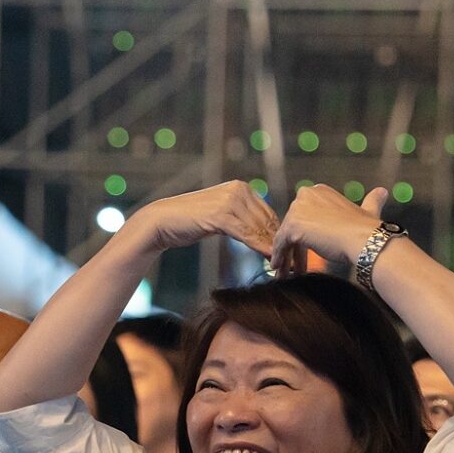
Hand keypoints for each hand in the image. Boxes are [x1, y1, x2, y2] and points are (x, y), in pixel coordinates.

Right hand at [129, 181, 278, 256]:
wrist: (163, 221)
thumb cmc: (191, 221)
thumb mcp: (221, 216)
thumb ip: (242, 219)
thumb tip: (264, 234)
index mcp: (241, 187)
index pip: (268, 213)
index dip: (279, 234)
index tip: (288, 252)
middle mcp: (239, 189)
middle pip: (267, 220)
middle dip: (279, 242)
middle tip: (290, 261)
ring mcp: (230, 200)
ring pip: (259, 228)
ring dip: (272, 248)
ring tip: (281, 264)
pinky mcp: (221, 215)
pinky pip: (247, 234)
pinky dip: (259, 247)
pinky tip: (268, 259)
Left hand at [270, 183, 389, 276]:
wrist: (365, 240)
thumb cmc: (366, 229)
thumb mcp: (368, 210)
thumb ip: (371, 201)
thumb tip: (382, 192)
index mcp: (321, 191)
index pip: (306, 215)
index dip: (307, 234)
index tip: (308, 250)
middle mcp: (306, 195)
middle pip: (295, 225)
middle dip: (295, 247)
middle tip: (296, 266)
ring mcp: (298, 209)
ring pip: (286, 236)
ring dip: (286, 255)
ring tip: (286, 273)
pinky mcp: (292, 226)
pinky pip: (280, 244)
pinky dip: (279, 257)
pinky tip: (279, 269)